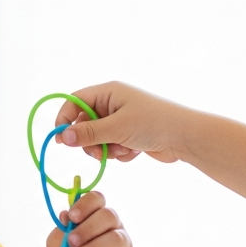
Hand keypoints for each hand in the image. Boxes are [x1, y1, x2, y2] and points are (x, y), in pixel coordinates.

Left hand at [48, 190, 132, 246]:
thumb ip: (59, 232)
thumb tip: (64, 215)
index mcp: (95, 215)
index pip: (97, 198)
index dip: (85, 205)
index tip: (72, 217)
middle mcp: (113, 226)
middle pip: (109, 215)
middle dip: (87, 229)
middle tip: (71, 242)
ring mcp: (123, 244)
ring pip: (115, 239)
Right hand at [52, 81, 194, 163]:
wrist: (185, 137)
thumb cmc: (153, 124)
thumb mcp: (116, 128)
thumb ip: (88, 133)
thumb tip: (62, 137)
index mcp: (108, 92)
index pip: (75, 101)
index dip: (65, 118)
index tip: (60, 139)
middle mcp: (113, 103)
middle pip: (85, 123)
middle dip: (90, 141)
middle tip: (97, 153)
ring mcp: (122, 119)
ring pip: (98, 139)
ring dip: (107, 149)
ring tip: (122, 151)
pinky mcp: (129, 134)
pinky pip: (112, 146)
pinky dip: (119, 152)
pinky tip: (134, 152)